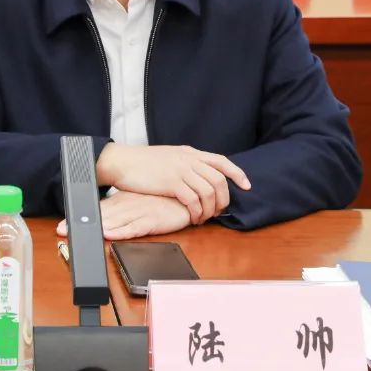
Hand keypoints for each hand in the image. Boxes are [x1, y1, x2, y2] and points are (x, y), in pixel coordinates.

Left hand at [57, 191, 190, 240]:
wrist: (185, 198)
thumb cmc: (161, 201)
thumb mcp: (136, 201)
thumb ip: (120, 209)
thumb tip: (103, 220)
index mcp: (122, 200)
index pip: (96, 210)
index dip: (78, 218)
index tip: (61, 226)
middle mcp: (127, 205)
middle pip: (99, 217)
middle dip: (79, 225)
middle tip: (61, 231)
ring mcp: (138, 213)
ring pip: (112, 222)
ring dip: (94, 229)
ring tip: (76, 236)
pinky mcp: (150, 221)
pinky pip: (132, 228)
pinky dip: (120, 232)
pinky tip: (108, 235)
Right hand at [96, 144, 250, 224]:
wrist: (123, 161)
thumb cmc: (142, 162)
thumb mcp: (169, 156)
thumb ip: (186, 162)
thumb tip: (198, 173)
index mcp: (190, 153)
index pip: (221, 161)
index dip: (237, 174)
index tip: (246, 186)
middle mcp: (189, 160)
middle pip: (219, 180)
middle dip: (224, 199)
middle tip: (219, 211)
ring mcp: (181, 170)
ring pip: (208, 192)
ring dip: (210, 209)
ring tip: (204, 218)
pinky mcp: (171, 183)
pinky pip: (193, 200)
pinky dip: (197, 212)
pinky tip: (193, 218)